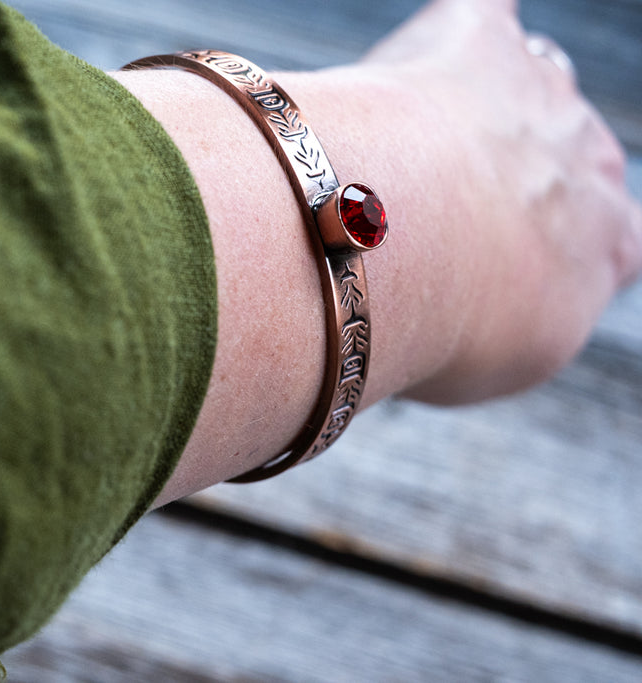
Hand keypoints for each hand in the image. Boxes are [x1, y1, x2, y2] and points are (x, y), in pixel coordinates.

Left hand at [357, 0, 641, 402]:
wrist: (396, 248)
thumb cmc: (440, 323)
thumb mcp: (497, 356)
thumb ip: (510, 317)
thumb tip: (481, 303)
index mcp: (611, 246)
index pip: (618, 238)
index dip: (568, 245)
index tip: (516, 261)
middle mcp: (590, 162)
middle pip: (571, 157)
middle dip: (515, 179)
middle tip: (435, 216)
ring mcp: (541, 95)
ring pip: (534, 85)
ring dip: (488, 110)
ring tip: (418, 149)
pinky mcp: (476, 41)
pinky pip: (482, 17)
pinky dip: (457, 32)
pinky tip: (430, 49)